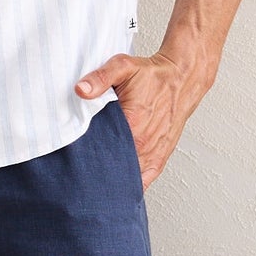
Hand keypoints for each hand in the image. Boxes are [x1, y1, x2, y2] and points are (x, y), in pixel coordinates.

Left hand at [74, 50, 210, 190]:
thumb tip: (81, 90)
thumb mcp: (124, 67)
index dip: (85, 159)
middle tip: (79, 173)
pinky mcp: (159, 158)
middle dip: (95, 172)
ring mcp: (152, 154)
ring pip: (127, 179)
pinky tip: (116, 188)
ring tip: (94, 183)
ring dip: (111, 181)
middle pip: (112, 169)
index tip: (72, 161)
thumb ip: (100, 78)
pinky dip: (130, 186)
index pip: (101, 153)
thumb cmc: (153, 75)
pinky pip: (143, 181)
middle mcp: (144, 144)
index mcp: (132, 125)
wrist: (182, 80)